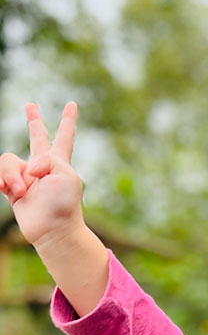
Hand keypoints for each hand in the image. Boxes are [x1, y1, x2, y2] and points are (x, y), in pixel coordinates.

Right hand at [0, 102, 83, 249]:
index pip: (64, 136)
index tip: (72, 104)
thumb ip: (47, 159)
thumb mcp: (64, 174)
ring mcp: (28, 178)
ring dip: (12, 175)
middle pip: (37, 138)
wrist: (54, 230)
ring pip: (9, 160)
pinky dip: (3, 181)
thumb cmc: (63, 204)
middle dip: (34, 122)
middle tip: (31, 106)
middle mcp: (43, 167)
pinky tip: (11, 191)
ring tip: (21, 191)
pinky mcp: (13, 190)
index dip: (68, 120)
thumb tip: (28, 169)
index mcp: (60, 161)